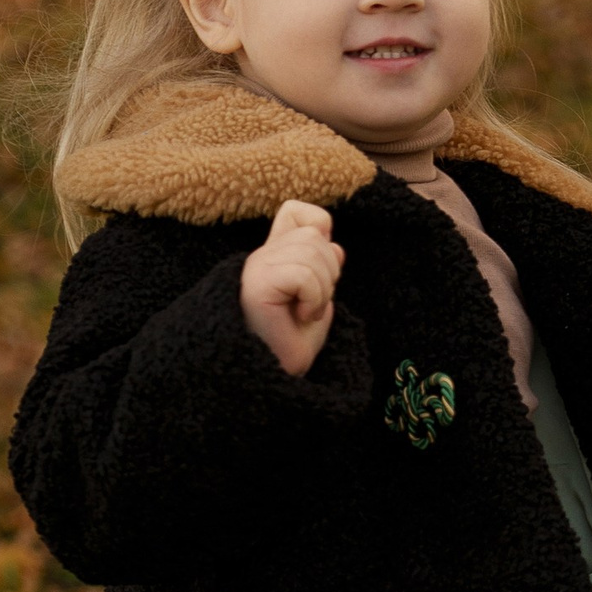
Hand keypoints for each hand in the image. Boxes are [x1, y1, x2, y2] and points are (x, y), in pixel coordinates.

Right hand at [241, 198, 342, 378]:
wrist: (275, 379)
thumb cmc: (291, 345)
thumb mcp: (317, 300)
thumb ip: (323, 269)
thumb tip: (336, 245)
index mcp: (273, 257)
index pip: (295, 211)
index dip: (318, 228)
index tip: (318, 272)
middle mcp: (260, 257)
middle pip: (314, 234)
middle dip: (328, 272)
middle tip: (310, 305)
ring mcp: (256, 268)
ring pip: (312, 250)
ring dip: (321, 288)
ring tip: (304, 313)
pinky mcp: (256, 284)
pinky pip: (304, 274)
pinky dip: (313, 298)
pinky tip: (299, 318)